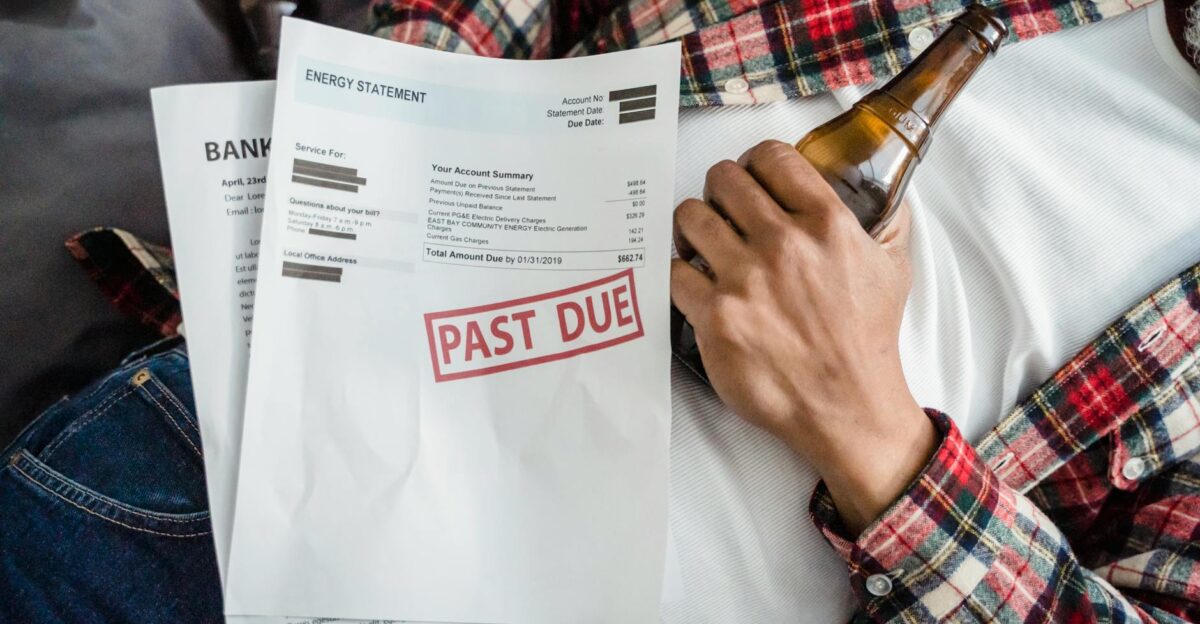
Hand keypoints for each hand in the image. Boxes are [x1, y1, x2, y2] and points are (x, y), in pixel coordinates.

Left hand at [670, 140, 935, 533]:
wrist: (847, 405)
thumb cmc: (868, 340)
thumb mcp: (893, 268)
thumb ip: (886, 222)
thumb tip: (884, 190)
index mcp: (826, 224)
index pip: (771, 157)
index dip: (754, 163)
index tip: (751, 177)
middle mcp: (783, 245)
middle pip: (723, 179)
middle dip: (720, 190)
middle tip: (722, 210)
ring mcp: (745, 280)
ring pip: (690, 217)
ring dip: (693, 226)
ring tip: (701, 242)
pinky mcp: (715, 316)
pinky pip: (675, 272)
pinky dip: (681, 274)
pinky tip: (695, 283)